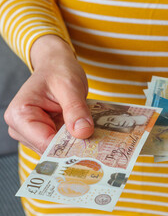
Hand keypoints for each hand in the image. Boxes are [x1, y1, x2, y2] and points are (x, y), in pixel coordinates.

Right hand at [4, 35, 93, 153]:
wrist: (56, 66)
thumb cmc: (58, 71)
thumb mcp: (70, 86)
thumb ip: (75, 109)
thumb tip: (83, 133)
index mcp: (20, 115)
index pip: (44, 143)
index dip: (68, 147)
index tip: (91, 149)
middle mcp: (21, 128)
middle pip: (50, 149)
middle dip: (73, 147)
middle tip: (99, 146)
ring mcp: (32, 133)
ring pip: (57, 148)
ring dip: (76, 144)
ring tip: (95, 137)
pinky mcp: (45, 133)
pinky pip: (61, 143)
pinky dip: (75, 140)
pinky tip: (89, 135)